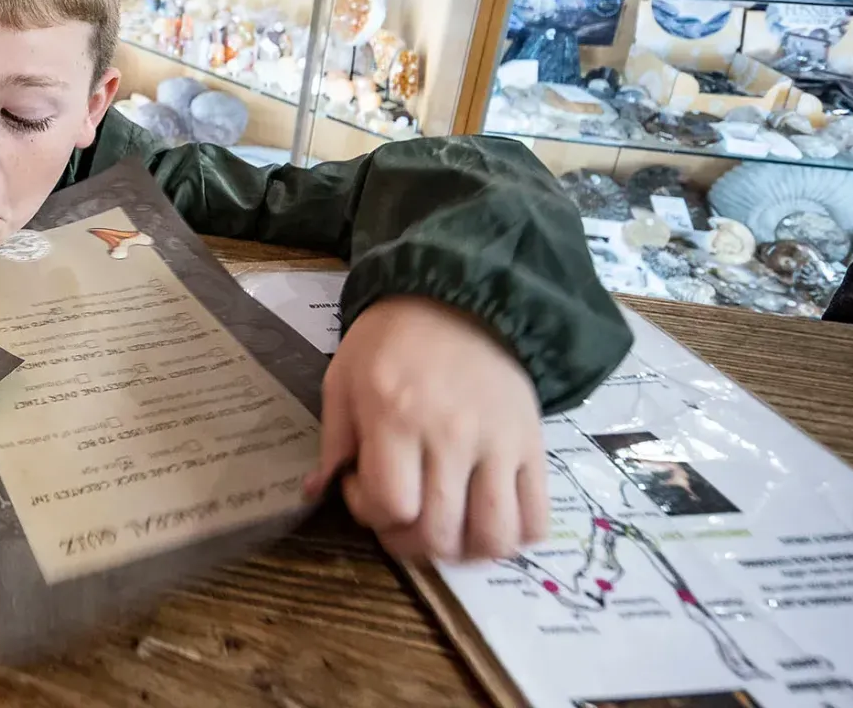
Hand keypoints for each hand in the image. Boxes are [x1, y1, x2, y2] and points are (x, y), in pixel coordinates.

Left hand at [303, 295, 547, 562]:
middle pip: (438, 533)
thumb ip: (333, 441)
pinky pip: (536, 519)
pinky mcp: (533, 447)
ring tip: (444, 527)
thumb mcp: (343, 379)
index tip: (363, 485)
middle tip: (399, 514)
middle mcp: (452, 437)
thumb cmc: (390, 341)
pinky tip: (484, 519)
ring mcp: (499, 446)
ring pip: (492, 537)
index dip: (370, 513)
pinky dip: (513, 537)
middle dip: (408, 542)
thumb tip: (316, 493)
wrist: (459, 300)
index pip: (391, 506)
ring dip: (463, 551)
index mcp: (396, 418)